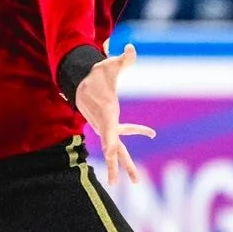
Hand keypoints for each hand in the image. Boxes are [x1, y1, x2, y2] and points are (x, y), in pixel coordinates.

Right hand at [71, 44, 156, 184]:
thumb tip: (131, 49)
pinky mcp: (109, 125)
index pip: (109, 130)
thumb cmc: (97, 74)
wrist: (82, 81)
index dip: (110, 141)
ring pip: (116, 149)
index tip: (111, 152)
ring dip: (125, 164)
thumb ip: (123, 59)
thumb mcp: (109, 65)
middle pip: (112, 148)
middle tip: (123, 182)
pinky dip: (136, 132)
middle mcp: (105, 124)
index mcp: (107, 112)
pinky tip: (151, 132)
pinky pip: (123, 135)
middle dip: (117, 165)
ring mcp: (106, 127)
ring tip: (134, 181)